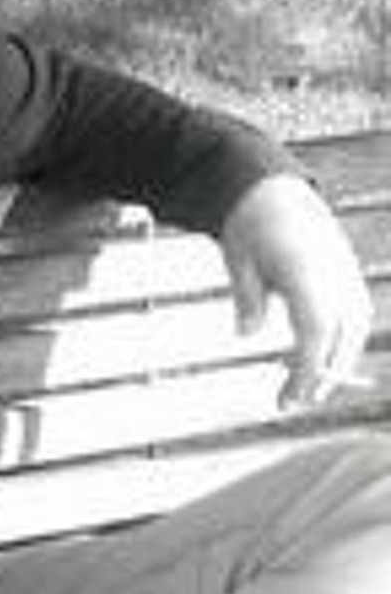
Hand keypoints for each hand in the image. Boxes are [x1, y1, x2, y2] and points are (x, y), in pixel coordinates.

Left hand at [220, 173, 373, 409]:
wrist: (274, 192)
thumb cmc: (250, 227)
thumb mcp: (237, 258)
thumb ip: (247, 297)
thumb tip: (245, 334)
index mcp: (305, 270)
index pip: (315, 332)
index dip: (307, 371)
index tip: (289, 399)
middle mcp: (334, 274)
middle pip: (339, 339)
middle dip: (320, 376)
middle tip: (290, 401)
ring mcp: (347, 274)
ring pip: (353, 331)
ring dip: (334, 362)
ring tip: (303, 386)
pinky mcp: (350, 275)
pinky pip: (357, 317)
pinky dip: (342, 341)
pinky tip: (320, 357)